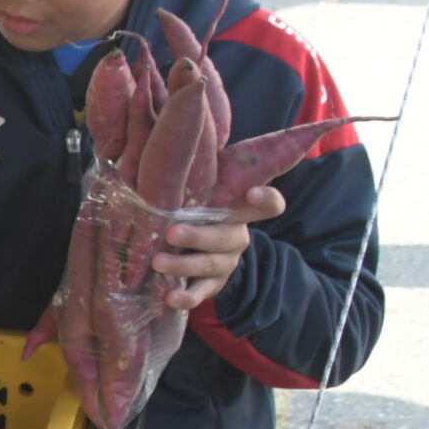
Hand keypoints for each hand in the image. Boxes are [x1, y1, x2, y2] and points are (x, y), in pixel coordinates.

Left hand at [152, 185, 286, 309]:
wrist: (195, 245)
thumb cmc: (193, 206)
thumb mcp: (199, 189)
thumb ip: (195, 172)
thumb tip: (173, 130)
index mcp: (239, 209)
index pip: (269, 204)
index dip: (266, 199)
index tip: (253, 194)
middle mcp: (236, 236)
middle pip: (226, 237)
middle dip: (199, 236)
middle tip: (172, 233)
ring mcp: (226, 262)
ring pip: (210, 265)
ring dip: (184, 265)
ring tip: (158, 263)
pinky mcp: (212, 283)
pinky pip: (201, 293)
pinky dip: (186, 297)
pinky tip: (169, 298)